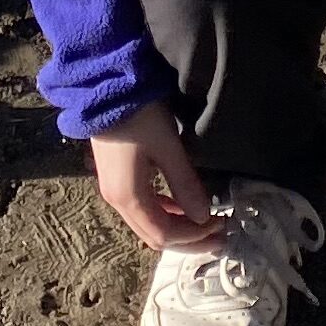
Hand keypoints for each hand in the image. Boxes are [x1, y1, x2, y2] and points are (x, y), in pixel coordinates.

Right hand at [88, 101, 218, 251]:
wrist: (103, 86)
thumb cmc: (138, 115)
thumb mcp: (167, 147)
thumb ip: (185, 183)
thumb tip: (204, 217)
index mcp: (128, 197)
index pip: (164, 234)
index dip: (195, 237)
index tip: (222, 226)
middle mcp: (117, 200)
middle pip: (154, 235)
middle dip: (189, 239)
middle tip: (220, 235)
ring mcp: (113, 189)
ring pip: (148, 224)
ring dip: (178, 227)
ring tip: (205, 222)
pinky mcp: (116, 177)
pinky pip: (142, 208)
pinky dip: (165, 212)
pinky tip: (181, 204)